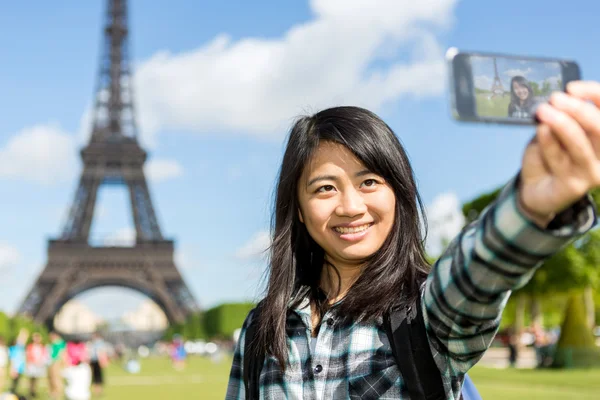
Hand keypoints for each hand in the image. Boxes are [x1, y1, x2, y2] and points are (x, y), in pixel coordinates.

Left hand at [519, 81, 599, 226]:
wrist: (536, 189)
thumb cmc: (549, 156)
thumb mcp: (556, 132)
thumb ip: (561, 117)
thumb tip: (556, 98)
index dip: (594, 94)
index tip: (571, 87)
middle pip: (599, 127)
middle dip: (577, 109)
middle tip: (555, 98)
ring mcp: (591, 172)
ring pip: (580, 144)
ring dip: (562, 124)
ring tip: (543, 111)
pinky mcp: (573, 186)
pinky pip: (559, 160)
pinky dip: (549, 142)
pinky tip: (541, 129)